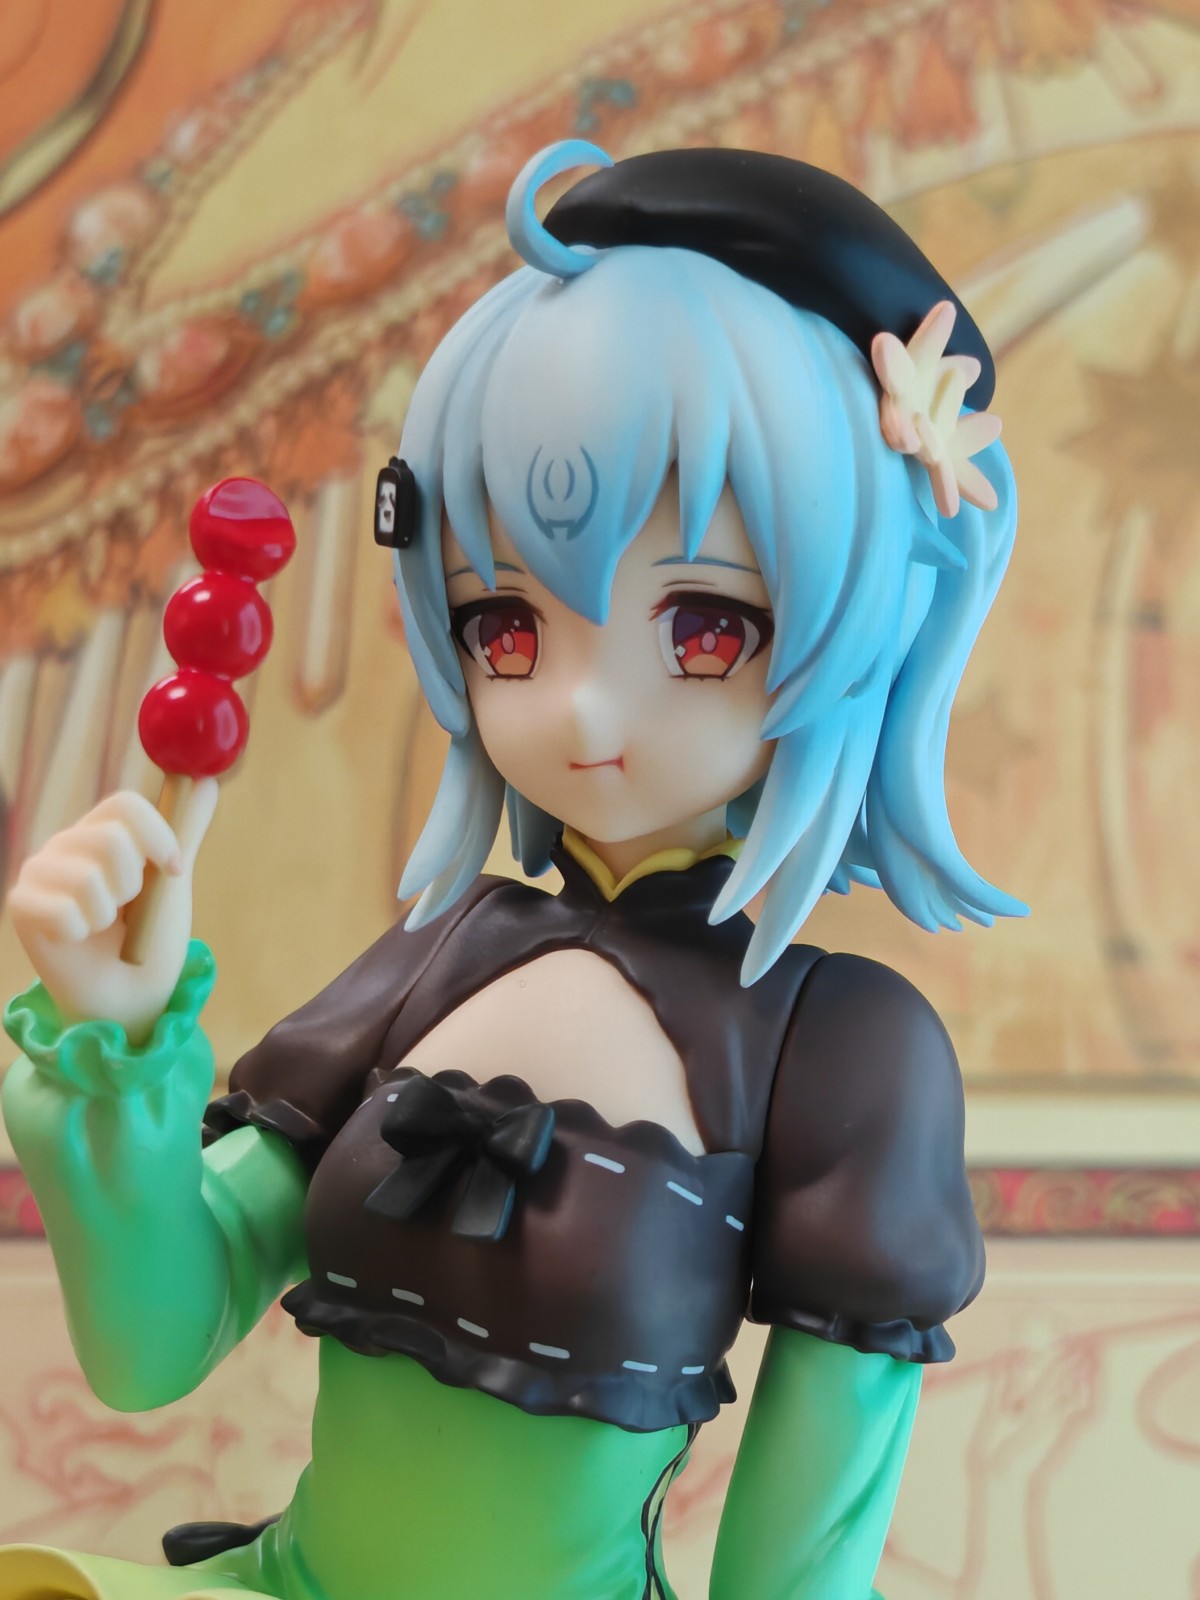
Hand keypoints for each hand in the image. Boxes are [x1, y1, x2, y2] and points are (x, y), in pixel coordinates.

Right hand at [8, 782, 217, 1043]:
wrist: (129, 997)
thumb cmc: (149, 940)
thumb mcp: (171, 884)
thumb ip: (184, 834)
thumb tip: (208, 783)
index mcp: (103, 832)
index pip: (125, 806)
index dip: (158, 837)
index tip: (172, 872)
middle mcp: (67, 845)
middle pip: (110, 840)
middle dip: (133, 886)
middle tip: (125, 910)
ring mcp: (39, 873)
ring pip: (88, 878)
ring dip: (108, 915)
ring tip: (102, 929)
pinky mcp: (21, 906)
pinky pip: (64, 911)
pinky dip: (82, 935)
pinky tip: (77, 942)